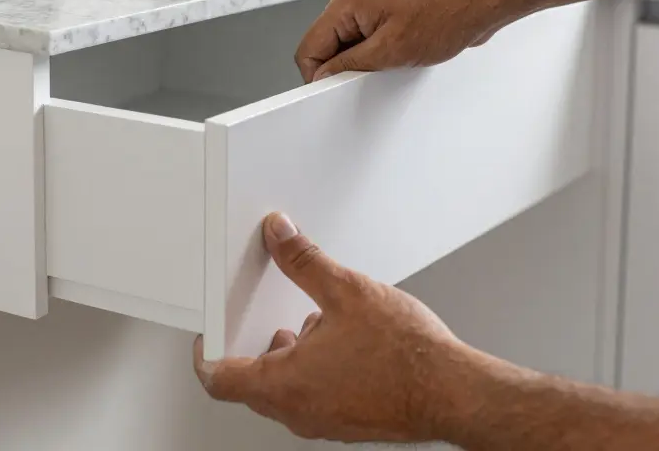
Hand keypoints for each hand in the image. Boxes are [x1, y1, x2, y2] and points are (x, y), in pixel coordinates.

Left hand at [192, 213, 487, 443]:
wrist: (454, 391)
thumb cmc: (408, 356)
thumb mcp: (347, 290)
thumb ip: (304, 261)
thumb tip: (279, 236)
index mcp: (284, 384)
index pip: (218, 378)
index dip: (204, 353)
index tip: (207, 335)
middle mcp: (298, 411)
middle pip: (250, 384)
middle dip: (252, 347)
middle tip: (257, 318)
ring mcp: (323, 421)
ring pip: (285, 390)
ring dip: (288, 357)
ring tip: (314, 324)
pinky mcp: (348, 422)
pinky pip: (313, 397)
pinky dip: (314, 370)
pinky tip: (344, 344)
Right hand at [294, 0, 514, 82]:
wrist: (479, 1)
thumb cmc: (445, 15)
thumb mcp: (391, 51)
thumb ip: (349, 65)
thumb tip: (324, 76)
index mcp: (348, 1)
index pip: (310, 45)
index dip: (317, 74)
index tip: (331, 92)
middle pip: (325, 45)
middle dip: (341, 67)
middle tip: (367, 80)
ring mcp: (369, 6)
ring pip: (345, 45)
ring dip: (360, 62)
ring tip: (390, 65)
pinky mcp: (384, 14)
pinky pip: (365, 41)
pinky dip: (375, 56)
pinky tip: (396, 59)